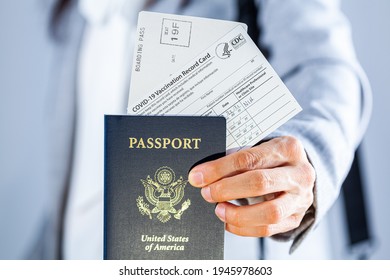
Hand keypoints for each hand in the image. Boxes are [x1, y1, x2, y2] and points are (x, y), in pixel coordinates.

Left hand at [188, 136, 314, 236]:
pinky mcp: (295, 218)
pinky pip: (269, 229)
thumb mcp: (259, 150)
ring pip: (270, 212)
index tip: (198, 176)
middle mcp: (300, 173)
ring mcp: (301, 198)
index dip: (220, 169)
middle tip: (206, 193)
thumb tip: (202, 175)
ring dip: (238, 214)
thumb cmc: (271, 160)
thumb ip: (236, 160)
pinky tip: (229, 222)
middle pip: (261, 183)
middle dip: (227, 189)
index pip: (249, 158)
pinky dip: (244, 228)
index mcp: (288, 148)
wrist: (297, 172)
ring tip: (219, 210)